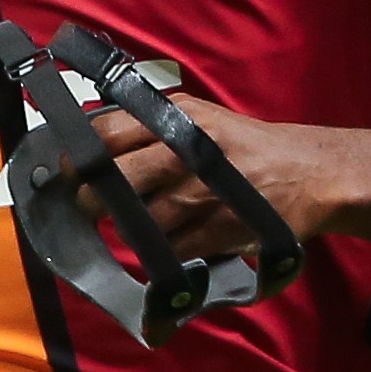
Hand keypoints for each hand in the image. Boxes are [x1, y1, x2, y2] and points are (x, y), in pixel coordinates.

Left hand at [83, 96, 349, 259]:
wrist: (306, 175)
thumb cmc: (241, 147)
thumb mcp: (198, 119)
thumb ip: (148, 124)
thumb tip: (89, 139)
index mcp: (176, 119)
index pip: (107, 133)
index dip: (77, 154)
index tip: (63, 170)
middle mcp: (184, 152)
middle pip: (114, 181)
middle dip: (90, 199)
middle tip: (88, 206)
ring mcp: (200, 195)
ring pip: (138, 222)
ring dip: (129, 229)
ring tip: (138, 224)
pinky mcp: (215, 232)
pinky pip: (167, 251)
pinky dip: (160, 253)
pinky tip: (169, 242)